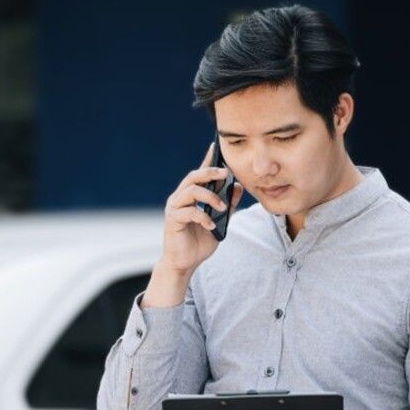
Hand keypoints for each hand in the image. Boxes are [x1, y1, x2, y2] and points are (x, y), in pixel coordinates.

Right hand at [158, 142, 243, 275]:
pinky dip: (203, 217)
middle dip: (210, 173)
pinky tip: (211, 225)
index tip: (215, 146)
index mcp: (191, 196)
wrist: (185, 263)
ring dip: (210, 197)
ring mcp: (175, 208)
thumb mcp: (220, 222)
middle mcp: (180, 198)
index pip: (199, 173)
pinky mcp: (172, 220)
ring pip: (191, 191)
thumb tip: (237, 187)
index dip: (207, 160)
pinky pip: (189, 211)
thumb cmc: (199, 242)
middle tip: (226, 174)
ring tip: (222, 208)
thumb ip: (227, 205)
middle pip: (193, 176)